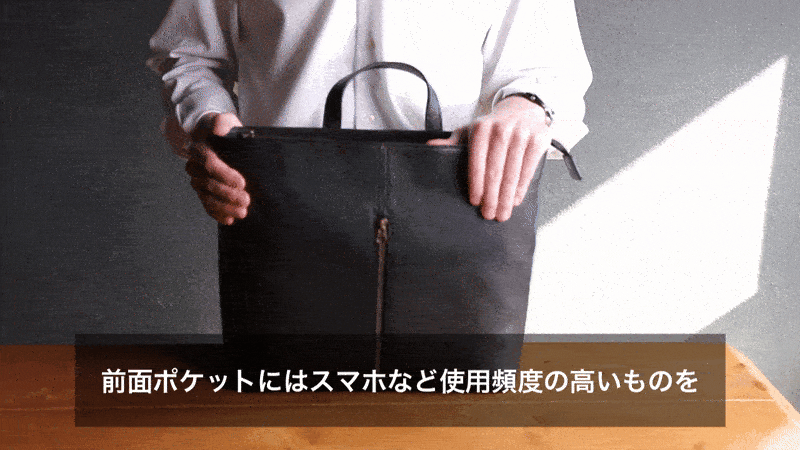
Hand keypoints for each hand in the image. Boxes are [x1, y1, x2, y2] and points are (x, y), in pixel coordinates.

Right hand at [184, 112, 250, 224]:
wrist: (213, 139)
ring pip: (208, 196)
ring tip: (242, 212)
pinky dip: (217, 213)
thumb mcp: (226, 121)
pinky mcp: (202, 191)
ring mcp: (197, 180)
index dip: (225, 174)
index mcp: (198, 148)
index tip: (242, 183)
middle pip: (209, 183)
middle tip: (247, 200)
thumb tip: (219, 127)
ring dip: (225, 207)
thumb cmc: (222, 131)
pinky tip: (229, 219)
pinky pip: (206, 204)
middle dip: (228, 194)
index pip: (210, 162)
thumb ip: (223, 121)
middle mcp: (194, 165)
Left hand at [428, 96, 550, 221]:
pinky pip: (529, 169)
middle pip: (495, 171)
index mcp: (480, 129)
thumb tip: (429, 146)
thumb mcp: (469, 131)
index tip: (475, 202)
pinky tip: (516, 200)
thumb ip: (451, 142)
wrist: (521, 110)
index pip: (477, 162)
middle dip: (492, 197)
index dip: (476, 184)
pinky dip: (522, 187)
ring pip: (513, 173)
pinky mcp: (539, 140)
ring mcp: (521, 134)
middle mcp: (501, 129)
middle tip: (488, 215)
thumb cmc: (491, 128)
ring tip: (502, 214)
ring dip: (507, 198)